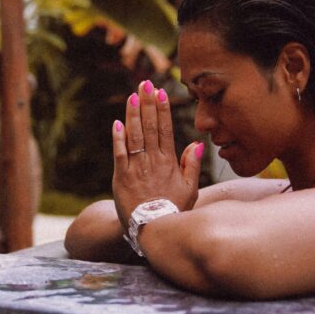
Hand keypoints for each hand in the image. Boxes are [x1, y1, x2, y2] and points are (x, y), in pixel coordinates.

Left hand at [111, 80, 202, 227]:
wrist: (152, 230)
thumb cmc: (173, 209)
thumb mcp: (190, 189)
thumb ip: (191, 164)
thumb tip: (196, 142)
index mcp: (169, 162)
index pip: (165, 129)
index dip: (162, 109)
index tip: (160, 92)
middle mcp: (152, 161)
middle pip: (149, 127)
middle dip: (147, 103)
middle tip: (144, 83)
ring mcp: (136, 168)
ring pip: (134, 136)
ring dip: (133, 114)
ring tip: (132, 95)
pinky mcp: (121, 177)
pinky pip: (119, 153)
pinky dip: (118, 138)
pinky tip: (117, 122)